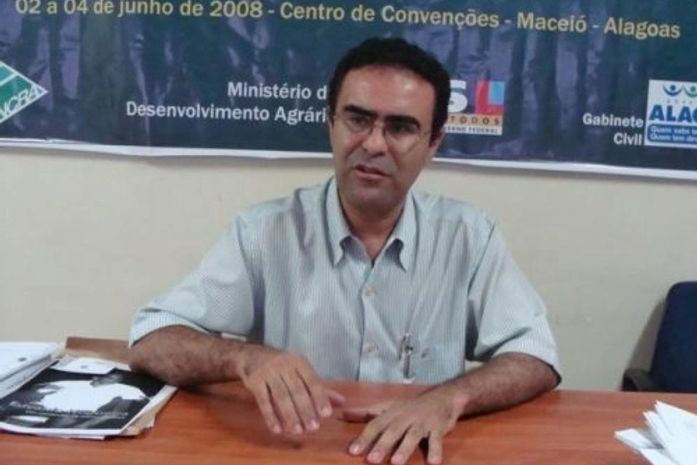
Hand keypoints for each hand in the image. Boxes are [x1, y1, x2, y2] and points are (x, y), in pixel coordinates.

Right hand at [237, 345, 344, 434]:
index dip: (320, 398)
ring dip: (290, 415)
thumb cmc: (281, 366)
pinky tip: (277, 429)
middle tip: (313, 428)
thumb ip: (319, 387)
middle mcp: (284, 365)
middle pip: (297, 390)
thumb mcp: (300, 371)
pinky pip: (263, 401)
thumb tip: (341, 402)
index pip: (312, 381)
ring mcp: (268, 372)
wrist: (250, 356)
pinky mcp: (254, 380)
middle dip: (306, 410)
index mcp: (299, 362)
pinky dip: (270, 416)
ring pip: (281, 396)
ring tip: (297, 430)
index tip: (326, 414)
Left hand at [342, 385, 462, 464]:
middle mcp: (405, 417)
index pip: (375, 425)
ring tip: (396, 462)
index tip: (353, 451)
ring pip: (412, 436)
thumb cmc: (411, 406)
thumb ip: (366, 412)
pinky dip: (435, 450)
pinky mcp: (438, 428)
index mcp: (391, 413)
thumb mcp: (388, 406)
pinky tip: (433, 462)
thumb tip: (342, 414)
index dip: (364, 438)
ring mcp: (422, 423)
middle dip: (382, 445)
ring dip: (404, 449)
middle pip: (392, 431)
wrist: (443, 397)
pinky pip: (436, 440)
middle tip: (372, 460)